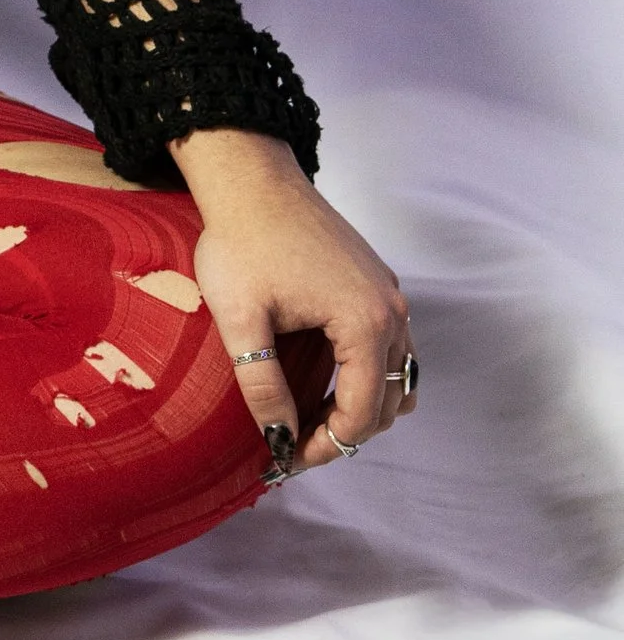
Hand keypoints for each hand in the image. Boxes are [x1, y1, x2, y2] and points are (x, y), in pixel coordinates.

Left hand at [172, 125, 414, 473]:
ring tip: (311, 419)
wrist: (252, 181)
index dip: (328, 447)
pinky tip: (329, 381)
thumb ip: (263, 387)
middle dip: (346, 432)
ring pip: (397, 377)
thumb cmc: (242, 242)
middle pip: (388, 402)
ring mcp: (389, 295)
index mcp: (365, 323)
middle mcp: (390, 311)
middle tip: (295, 443)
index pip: (362, 414)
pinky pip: (392, 346)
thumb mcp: (241, 321)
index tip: (288, 458)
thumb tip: (278, 437)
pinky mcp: (378, 283)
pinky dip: (369, 375)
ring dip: (363, 406)